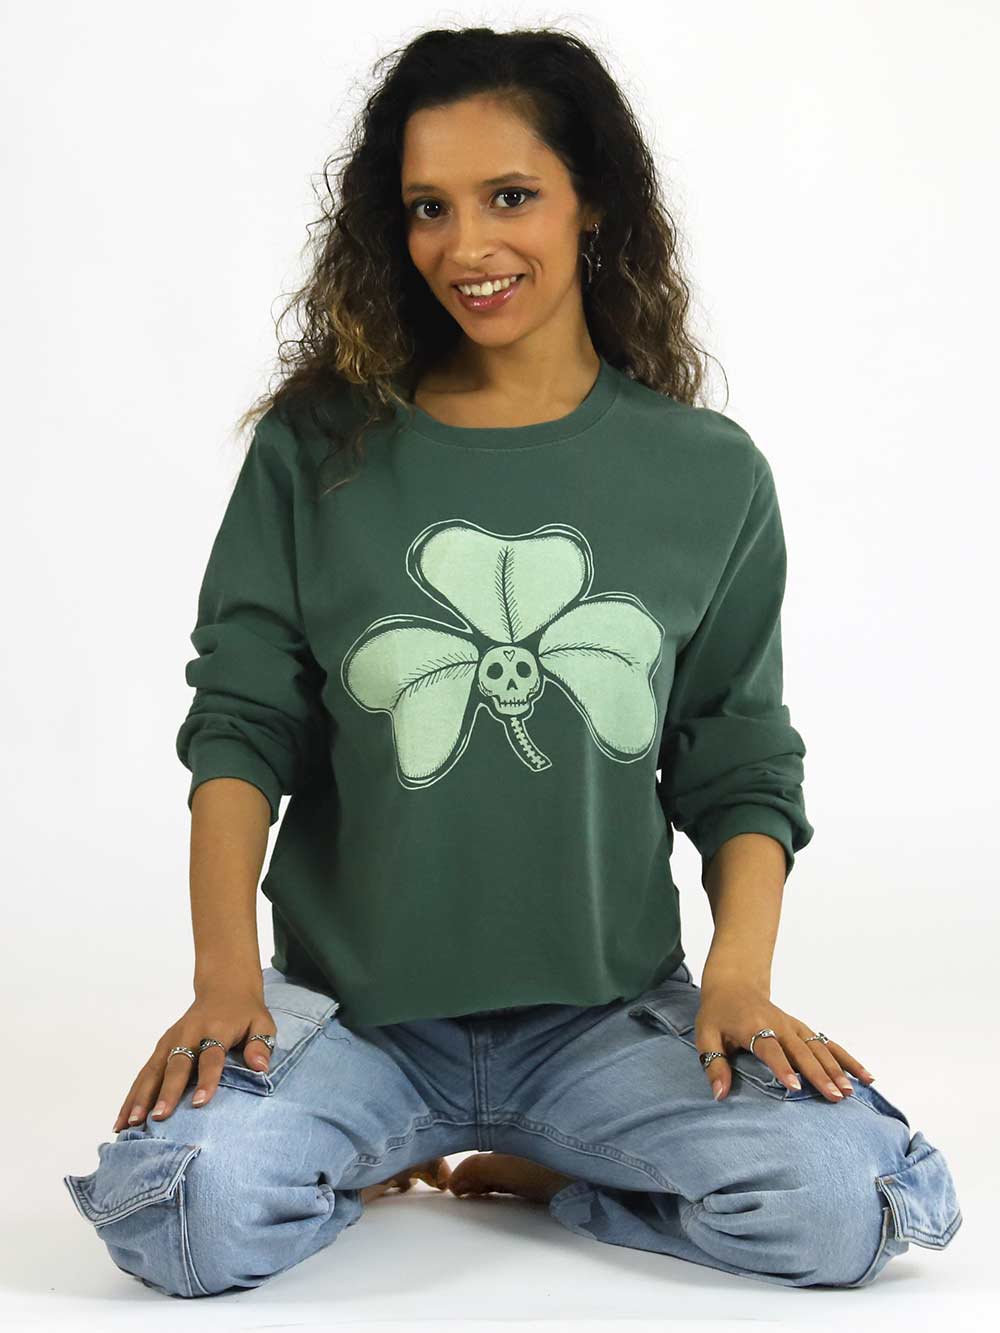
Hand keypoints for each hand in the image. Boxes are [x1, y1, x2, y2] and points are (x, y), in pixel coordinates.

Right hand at [111, 981, 276, 1131]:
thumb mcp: (261, 1023)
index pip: (211, 1056)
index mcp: (216, 1029)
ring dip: (141, 1097)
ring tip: (131, 1124)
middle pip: (177, 1064)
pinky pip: (144, 1074)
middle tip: (159, 1117)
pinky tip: (122, 1121)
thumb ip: (260, 1044)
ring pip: (154, 1070)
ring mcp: (171, 1040)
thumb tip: (260, 1068)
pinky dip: (132, 1097)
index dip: (207, 1079)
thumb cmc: (245, 1014)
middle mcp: (189, 1034)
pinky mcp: (161, 1048)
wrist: (224, 989)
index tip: (200, 1103)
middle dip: (167, 1091)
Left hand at [695, 974, 875, 1102]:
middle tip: (835, 1097)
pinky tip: (865, 1076)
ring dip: (837, 1069)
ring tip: (851, 1092)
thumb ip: (714, 1063)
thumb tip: (719, 1094)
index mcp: (754, 1027)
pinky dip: (847, 1059)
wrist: (735, 983)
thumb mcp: (705, 1035)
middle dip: (819, 1075)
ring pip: (820, 1048)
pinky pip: (829, 1044)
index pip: (770, 1049)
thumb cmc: (718, 1013)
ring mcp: (794, 1027)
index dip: (782, 1068)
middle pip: (802, 1051)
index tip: (795, 1087)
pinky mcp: (803, 1029)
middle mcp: (779, 1025)